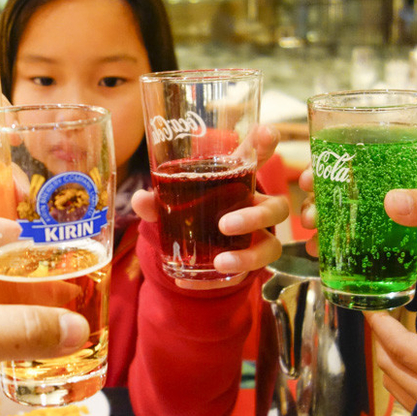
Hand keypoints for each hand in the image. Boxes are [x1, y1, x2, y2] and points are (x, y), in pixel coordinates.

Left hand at [130, 124, 287, 289]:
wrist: (196, 246)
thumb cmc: (193, 209)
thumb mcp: (173, 202)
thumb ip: (159, 200)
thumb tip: (141, 199)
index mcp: (240, 181)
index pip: (257, 156)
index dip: (265, 143)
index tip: (267, 133)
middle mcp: (257, 207)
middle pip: (275, 208)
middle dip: (255, 216)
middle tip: (225, 224)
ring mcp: (258, 237)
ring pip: (271, 246)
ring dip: (248, 256)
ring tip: (220, 262)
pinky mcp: (250, 264)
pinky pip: (248, 275)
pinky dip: (219, 280)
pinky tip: (190, 282)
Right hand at [298, 166, 416, 255]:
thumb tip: (392, 201)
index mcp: (399, 174)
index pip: (355, 158)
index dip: (326, 163)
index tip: (308, 177)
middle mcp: (382, 194)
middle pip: (337, 186)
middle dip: (315, 196)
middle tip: (309, 213)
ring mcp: (376, 221)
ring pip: (336, 212)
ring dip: (317, 219)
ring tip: (311, 233)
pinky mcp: (374, 247)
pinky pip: (344, 241)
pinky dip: (326, 245)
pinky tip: (316, 251)